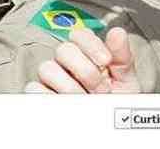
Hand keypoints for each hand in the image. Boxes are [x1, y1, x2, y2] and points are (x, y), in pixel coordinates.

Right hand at [25, 28, 140, 93]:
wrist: (110, 126)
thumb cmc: (115, 103)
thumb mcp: (126, 81)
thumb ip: (122, 57)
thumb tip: (117, 32)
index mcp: (85, 55)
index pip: (79, 35)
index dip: (91, 44)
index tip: (106, 61)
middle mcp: (65, 64)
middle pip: (63, 50)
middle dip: (85, 71)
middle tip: (100, 89)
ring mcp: (50, 80)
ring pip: (47, 69)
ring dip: (70, 87)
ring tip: (86, 101)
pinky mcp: (38, 95)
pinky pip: (34, 88)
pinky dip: (52, 97)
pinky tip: (70, 104)